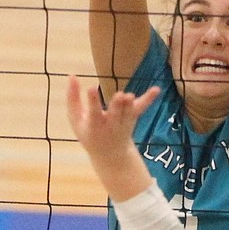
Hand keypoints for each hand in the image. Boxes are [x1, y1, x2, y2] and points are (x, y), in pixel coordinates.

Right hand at [67, 78, 157, 198]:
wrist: (109, 155)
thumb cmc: (88, 133)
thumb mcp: (76, 120)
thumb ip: (72, 98)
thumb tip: (72, 75)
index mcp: (94, 126)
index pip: (93, 113)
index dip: (92, 101)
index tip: (91, 88)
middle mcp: (111, 125)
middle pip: (115, 114)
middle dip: (117, 106)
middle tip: (120, 96)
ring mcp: (124, 122)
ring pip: (128, 111)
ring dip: (129, 104)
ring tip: (128, 96)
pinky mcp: (133, 117)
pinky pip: (141, 107)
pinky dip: (148, 99)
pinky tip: (156, 90)